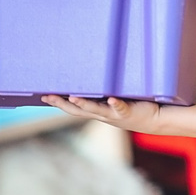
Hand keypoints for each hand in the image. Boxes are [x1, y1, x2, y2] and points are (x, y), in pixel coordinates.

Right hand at [41, 93, 163, 132]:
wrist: (153, 120)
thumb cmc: (132, 106)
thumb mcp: (114, 98)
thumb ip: (104, 91)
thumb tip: (93, 74)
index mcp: (95, 111)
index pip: (71, 107)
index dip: (57, 102)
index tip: (42, 95)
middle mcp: (100, 114)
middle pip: (77, 110)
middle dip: (61, 103)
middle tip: (47, 96)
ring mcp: (113, 114)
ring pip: (94, 110)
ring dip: (83, 104)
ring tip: (71, 96)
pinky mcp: (127, 112)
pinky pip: (120, 108)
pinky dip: (115, 104)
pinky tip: (111, 99)